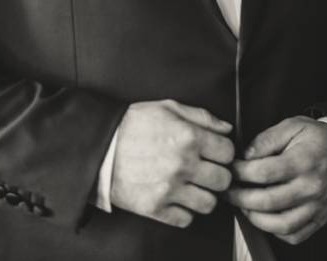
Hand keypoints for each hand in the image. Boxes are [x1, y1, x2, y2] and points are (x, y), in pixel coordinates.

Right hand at [109, 99, 234, 227]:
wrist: (98, 147)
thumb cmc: (131, 125)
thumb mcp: (167, 107)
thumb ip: (201, 116)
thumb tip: (227, 128)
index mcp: (188, 137)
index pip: (228, 153)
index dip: (223, 153)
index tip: (215, 155)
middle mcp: (183, 164)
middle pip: (223, 180)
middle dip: (217, 175)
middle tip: (204, 172)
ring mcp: (169, 189)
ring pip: (208, 204)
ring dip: (203, 196)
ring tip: (191, 188)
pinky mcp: (155, 208)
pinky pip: (185, 219)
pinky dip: (183, 212)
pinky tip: (175, 199)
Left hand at [227, 117, 326, 244]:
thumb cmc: (319, 140)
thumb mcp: (293, 126)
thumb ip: (267, 139)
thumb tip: (245, 155)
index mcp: (302, 161)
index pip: (263, 173)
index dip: (240, 172)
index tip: (230, 169)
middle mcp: (310, 187)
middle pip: (267, 201)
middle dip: (240, 198)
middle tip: (228, 191)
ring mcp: (316, 207)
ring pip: (280, 224)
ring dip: (255, 218)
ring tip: (244, 206)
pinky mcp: (319, 219)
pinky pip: (295, 235)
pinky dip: (276, 231)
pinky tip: (266, 218)